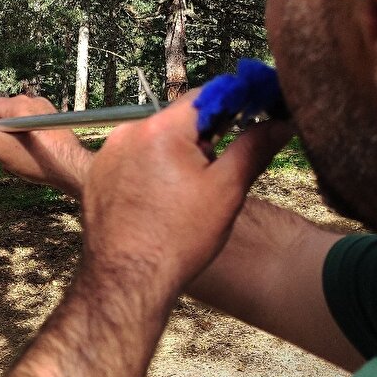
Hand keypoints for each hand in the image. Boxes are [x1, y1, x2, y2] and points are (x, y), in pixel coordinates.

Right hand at [0, 96, 93, 197]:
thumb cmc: (39, 159)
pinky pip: (29, 129)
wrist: (72, 169)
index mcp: (19, 107)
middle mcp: (33, 104)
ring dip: (5, 141)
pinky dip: (19, 141)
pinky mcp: (53, 125)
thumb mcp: (2, 149)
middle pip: (4, 115)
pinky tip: (17, 160)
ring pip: (16, 124)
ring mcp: (45, 113)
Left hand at [80, 91, 293, 304]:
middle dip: (201, 136)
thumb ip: (253, 148)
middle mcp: (129, 132)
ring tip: (185, 192)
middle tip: (217, 167)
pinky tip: (149, 191)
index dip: (231, 103)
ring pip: (152, 139)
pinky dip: (143, 166)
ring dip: (173, 152)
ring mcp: (108, 153)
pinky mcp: (96, 174)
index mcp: (162, 129)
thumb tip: (280, 123)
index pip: (204, 96)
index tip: (250, 113)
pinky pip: (124, 157)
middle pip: (177, 119)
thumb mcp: (226, 191)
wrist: (129, 280)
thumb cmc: (178, 239)